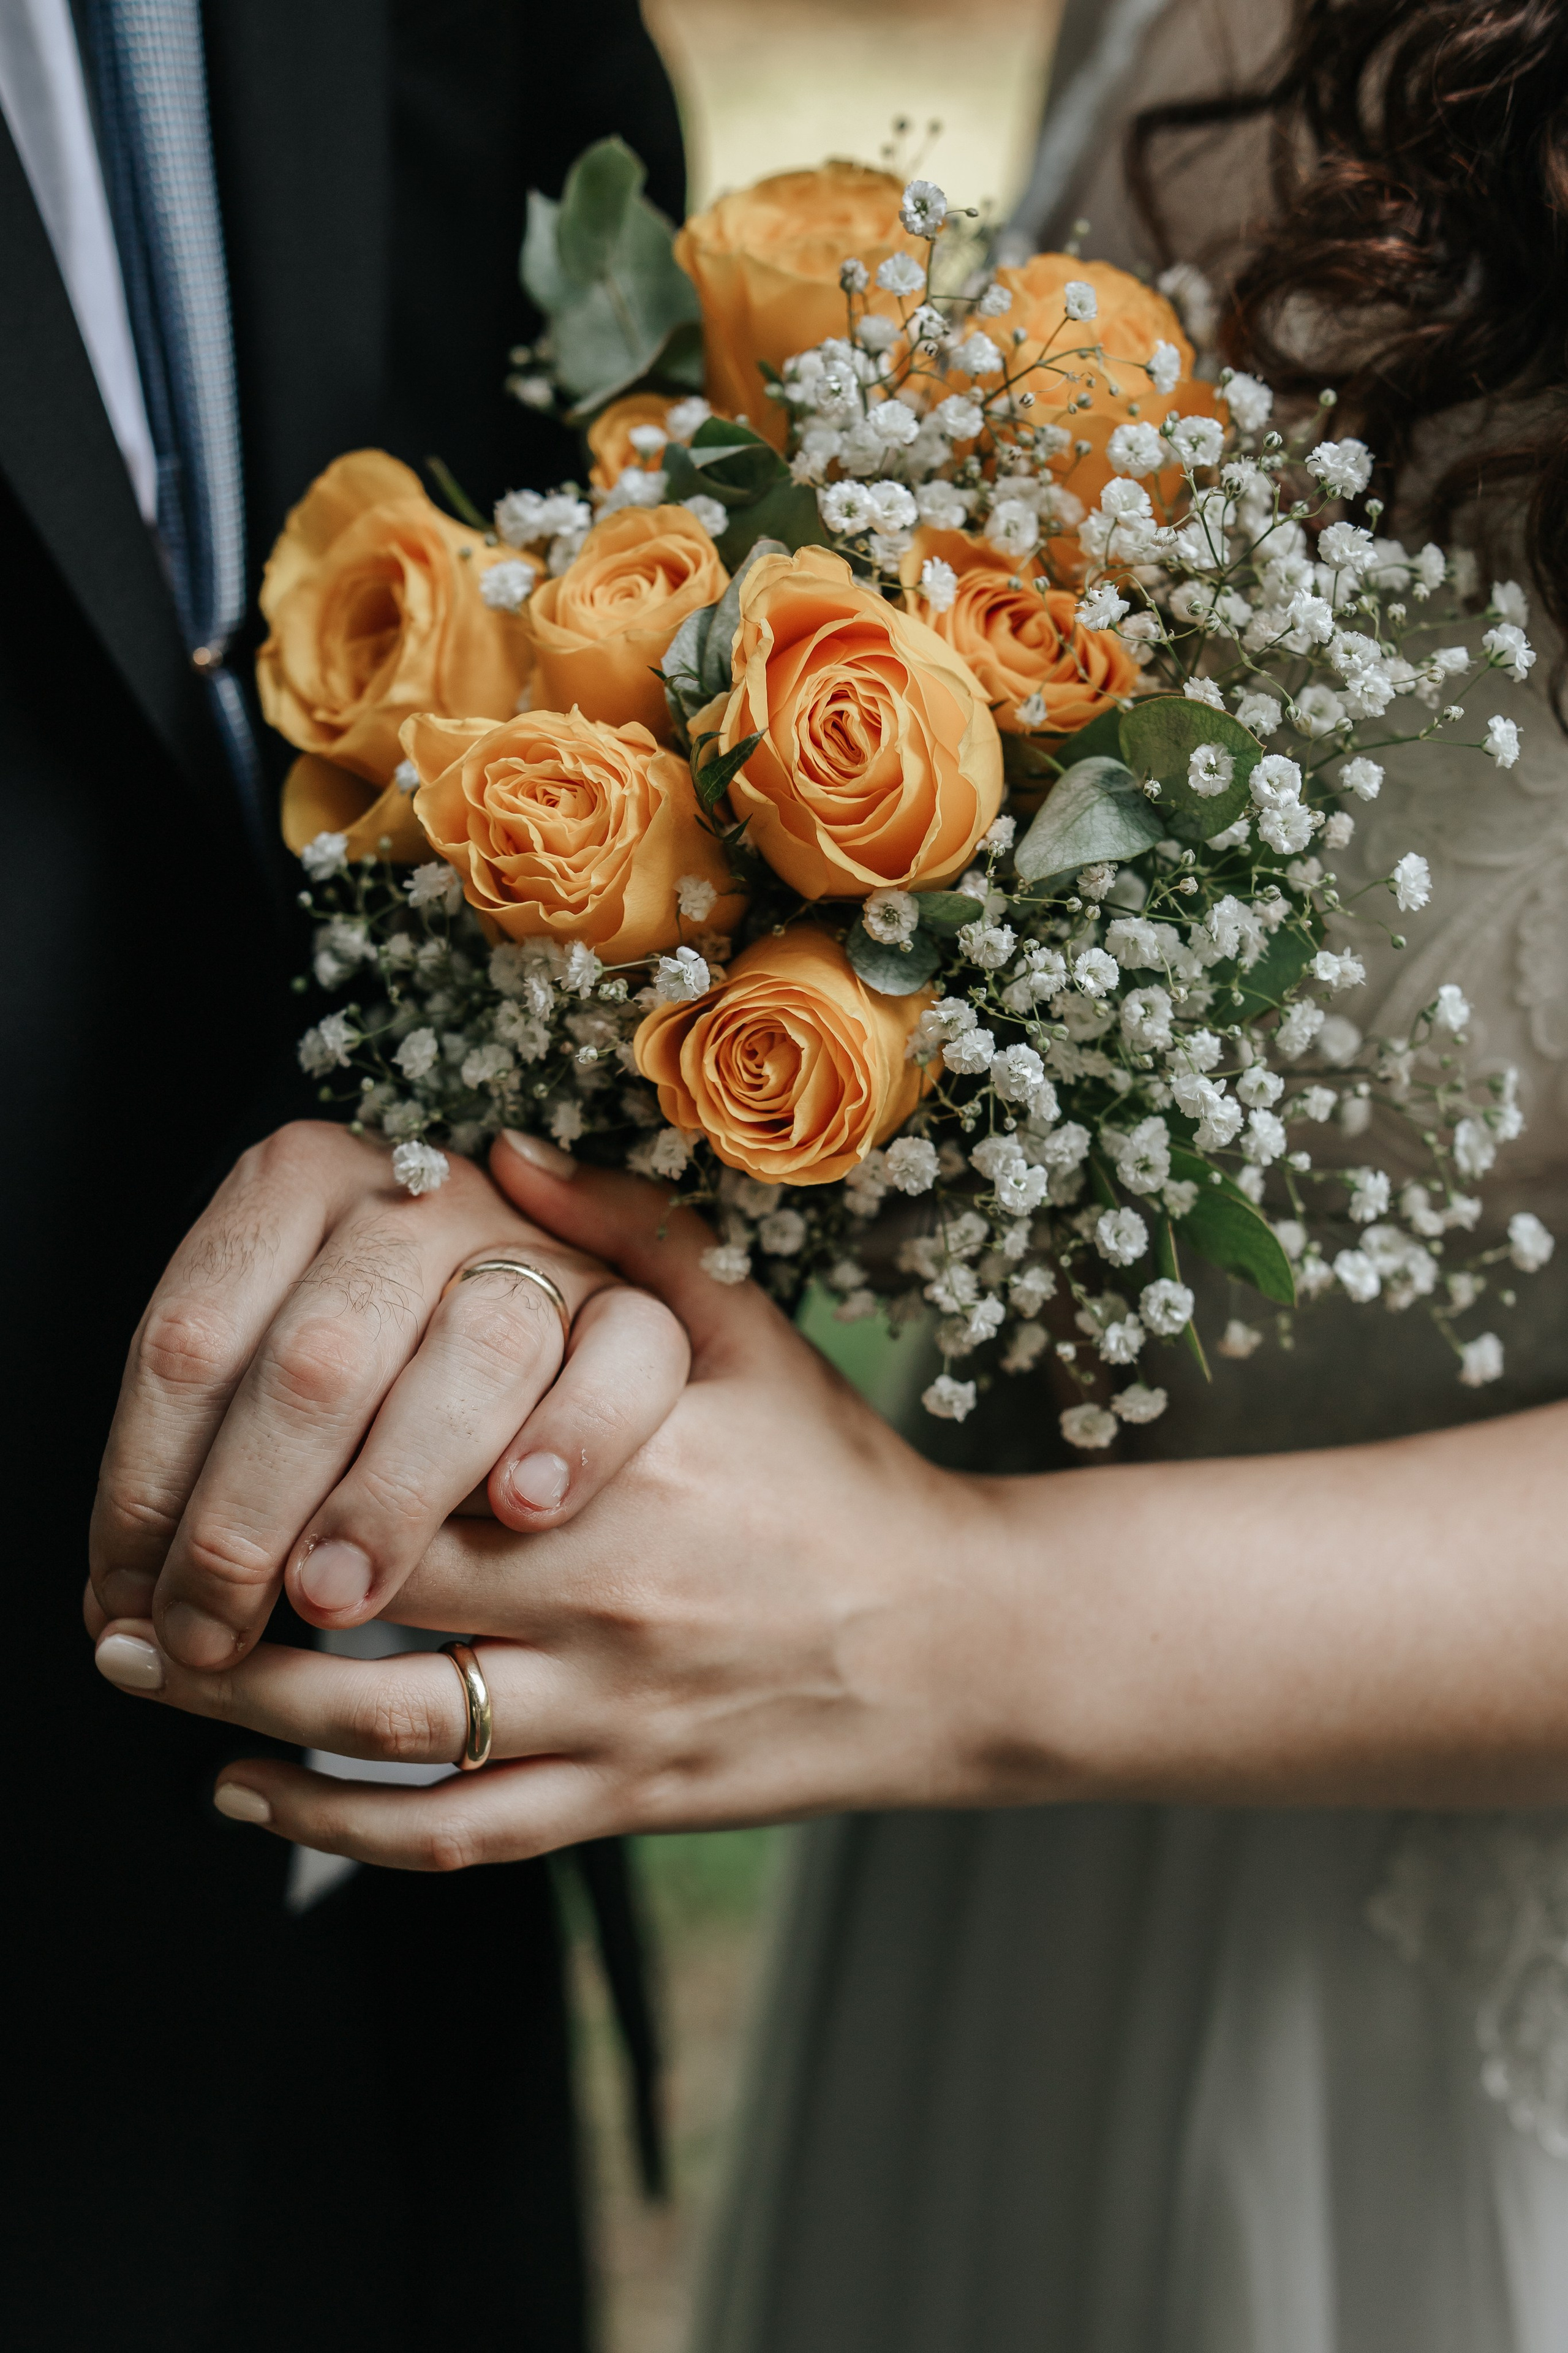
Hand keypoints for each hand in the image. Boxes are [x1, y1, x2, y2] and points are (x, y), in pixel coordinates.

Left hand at [91, 1141, 996, 1863]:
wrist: (956, 1638)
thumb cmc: (838, 1474)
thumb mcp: (751, 1330)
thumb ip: (627, 1232)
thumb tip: (496, 1149)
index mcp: (614, 1469)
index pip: (400, 1468)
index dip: (273, 1469)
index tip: (190, 1458)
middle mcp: (600, 1597)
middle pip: (362, 1606)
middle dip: (221, 1599)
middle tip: (119, 1583)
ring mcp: (609, 1712)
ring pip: (389, 1734)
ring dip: (242, 1715)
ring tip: (148, 1681)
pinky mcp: (622, 1799)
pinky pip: (460, 1833)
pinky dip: (336, 1830)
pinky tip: (248, 1801)